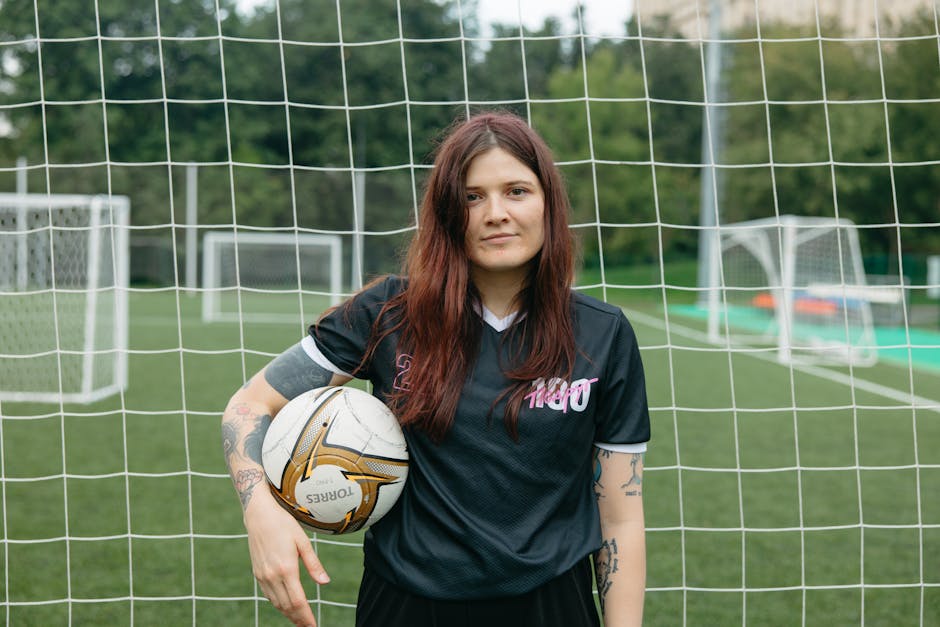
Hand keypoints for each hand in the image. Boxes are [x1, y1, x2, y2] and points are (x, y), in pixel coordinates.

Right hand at [245, 498, 329, 626]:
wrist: (258, 515)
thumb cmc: (283, 525)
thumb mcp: (303, 541)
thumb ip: (314, 564)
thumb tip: (325, 582)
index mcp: (287, 568)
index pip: (298, 601)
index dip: (306, 616)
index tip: (313, 625)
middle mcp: (272, 576)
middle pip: (287, 606)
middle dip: (298, 619)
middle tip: (309, 626)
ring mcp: (263, 576)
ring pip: (276, 603)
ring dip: (288, 614)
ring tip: (300, 620)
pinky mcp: (257, 574)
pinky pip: (268, 595)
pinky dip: (278, 604)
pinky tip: (286, 605)